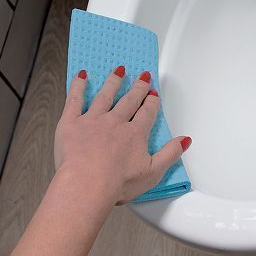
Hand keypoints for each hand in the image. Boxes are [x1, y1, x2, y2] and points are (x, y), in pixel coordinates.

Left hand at [54, 66, 190, 204]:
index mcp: (135, 134)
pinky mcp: (71, 123)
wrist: (86, 185)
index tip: (154, 94)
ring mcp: (93, 120)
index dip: (152, 102)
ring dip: (113, 82)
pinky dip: (78, 86)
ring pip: (105, 95)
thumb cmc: (117, 183)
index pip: (147, 113)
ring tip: (119, 71)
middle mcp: (115, 122)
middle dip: (138, 88)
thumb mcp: (153, 172)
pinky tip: (81, 75)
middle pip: (129, 100)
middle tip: (143, 77)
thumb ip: (170, 153)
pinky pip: (75, 100)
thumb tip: (185, 140)